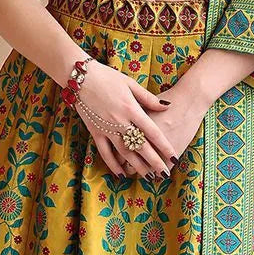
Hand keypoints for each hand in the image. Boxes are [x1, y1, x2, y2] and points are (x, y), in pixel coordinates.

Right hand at [73, 59, 184, 180]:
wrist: (80, 77)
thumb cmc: (107, 77)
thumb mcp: (130, 84)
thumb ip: (148, 99)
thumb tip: (166, 107)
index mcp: (131, 109)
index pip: (152, 132)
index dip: (164, 146)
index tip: (174, 157)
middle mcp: (120, 122)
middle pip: (140, 146)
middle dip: (154, 162)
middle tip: (165, 174)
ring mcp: (106, 129)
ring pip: (124, 152)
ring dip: (137, 166)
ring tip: (148, 177)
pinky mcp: (95, 132)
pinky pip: (104, 152)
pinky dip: (113, 164)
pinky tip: (121, 174)